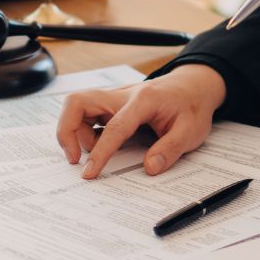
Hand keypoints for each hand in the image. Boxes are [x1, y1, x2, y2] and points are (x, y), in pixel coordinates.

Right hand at [57, 65, 225, 178]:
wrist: (192, 87)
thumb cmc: (190, 106)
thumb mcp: (191, 131)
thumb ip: (170, 149)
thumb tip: (150, 167)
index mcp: (143, 100)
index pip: (114, 127)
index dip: (100, 152)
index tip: (89, 172)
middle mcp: (122, 95)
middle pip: (77, 102)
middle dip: (67, 131)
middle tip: (75, 158)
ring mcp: (112, 99)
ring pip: (76, 107)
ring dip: (75, 132)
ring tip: (95, 151)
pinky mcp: (108, 105)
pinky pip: (83, 114)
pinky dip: (82, 131)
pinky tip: (99, 143)